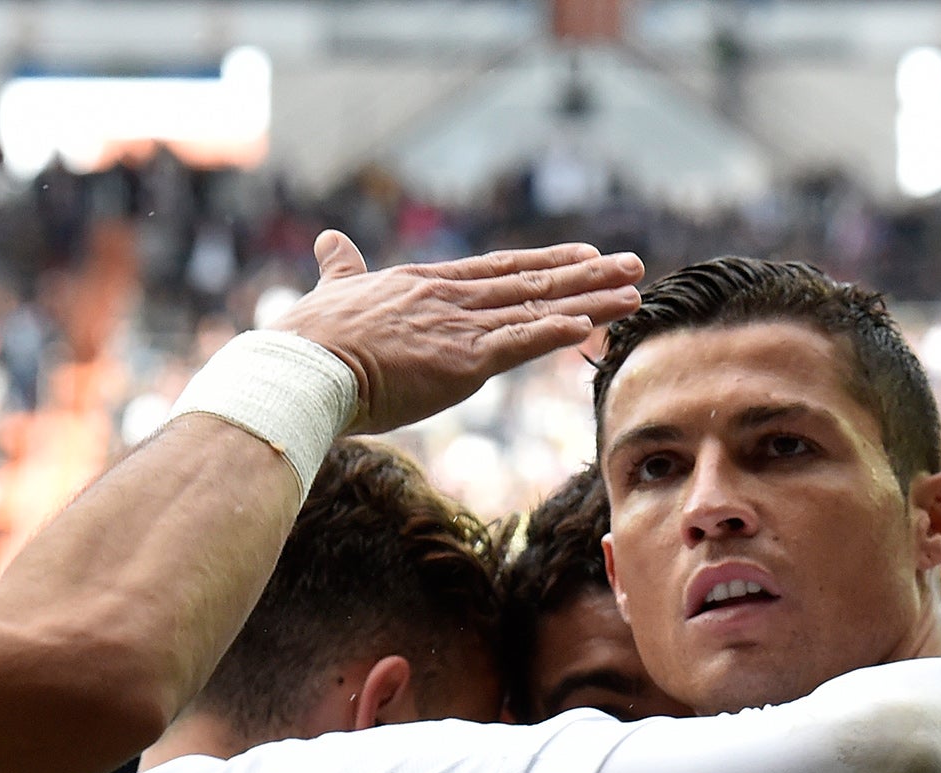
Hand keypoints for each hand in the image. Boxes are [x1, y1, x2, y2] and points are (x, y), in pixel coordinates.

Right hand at [272, 231, 643, 434]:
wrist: (305, 366)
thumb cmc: (310, 338)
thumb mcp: (331, 291)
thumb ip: (341, 267)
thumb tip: (328, 239)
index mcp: (424, 284)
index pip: (499, 269)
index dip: (546, 263)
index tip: (583, 256)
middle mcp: (450, 298)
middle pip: (532, 282)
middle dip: (587, 275)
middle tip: (632, 265)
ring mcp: (458, 327)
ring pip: (537, 309)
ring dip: (591, 302)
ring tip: (634, 294)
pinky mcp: (460, 362)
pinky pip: (519, 344)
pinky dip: (556, 333)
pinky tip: (591, 325)